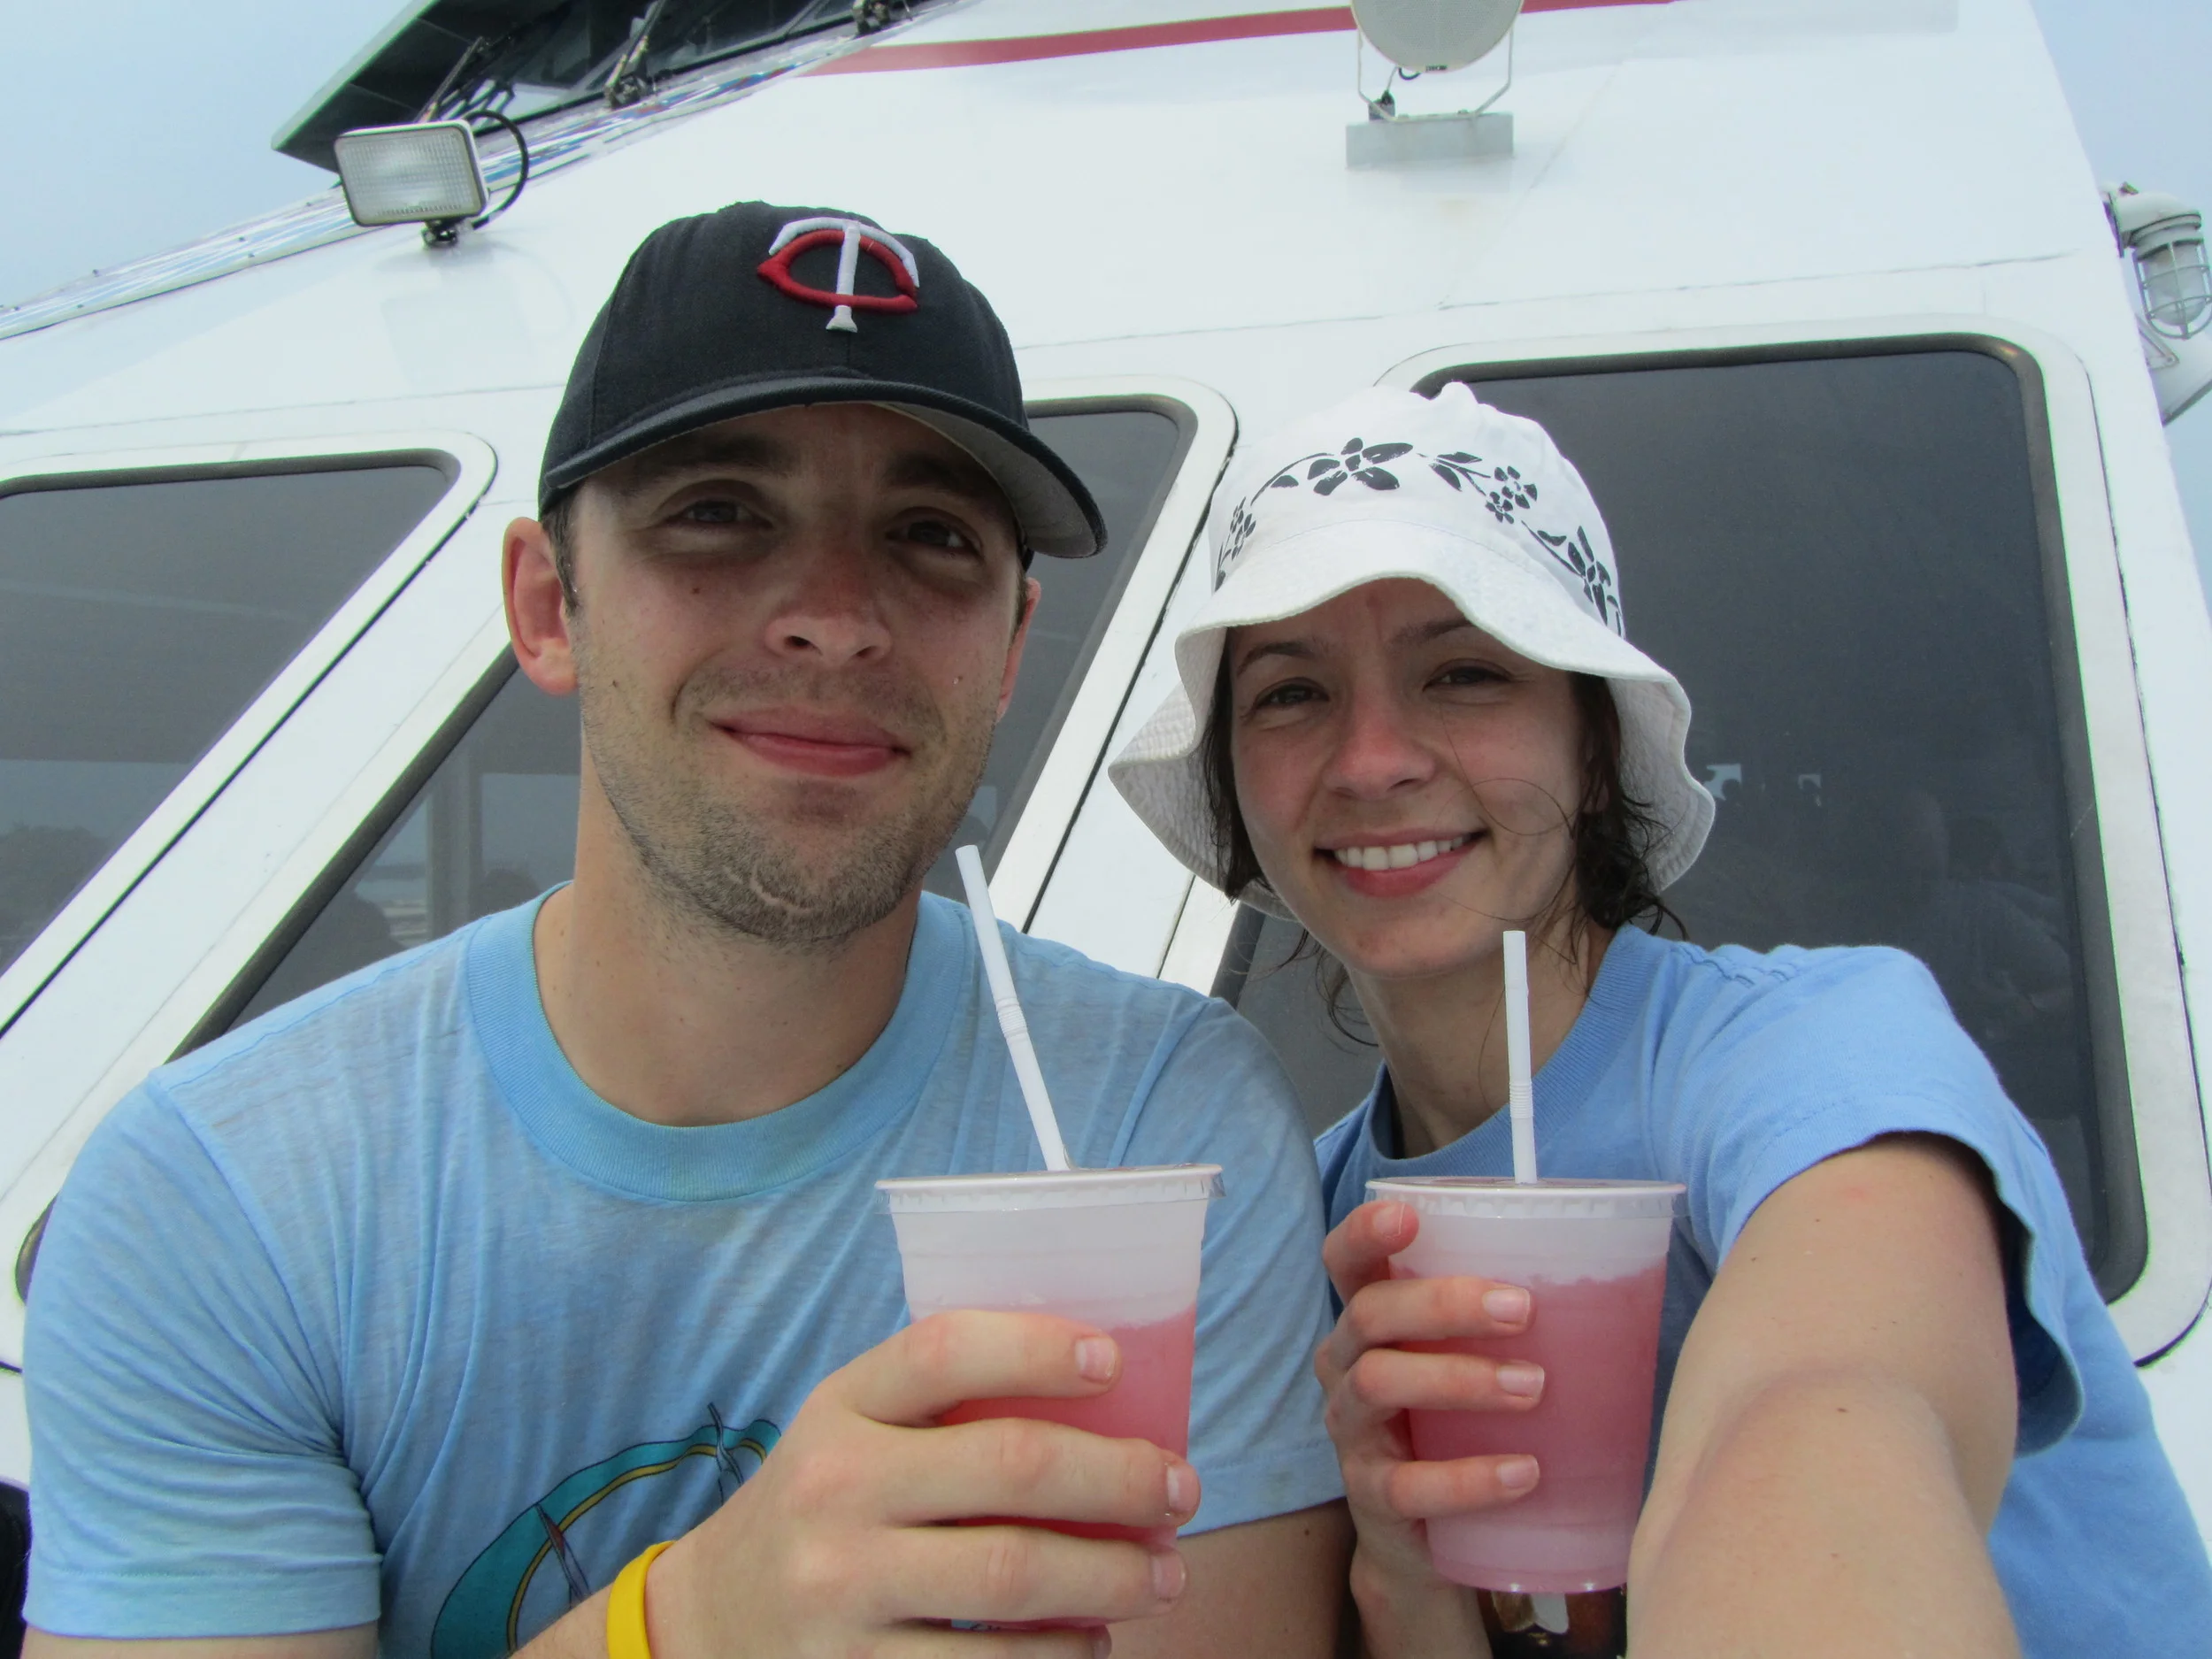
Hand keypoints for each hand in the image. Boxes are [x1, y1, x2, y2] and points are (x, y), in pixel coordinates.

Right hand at [649, 1311, 1199, 1656]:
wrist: (707, 1622)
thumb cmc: (822, 1506)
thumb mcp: (851, 1432)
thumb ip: (943, 1406)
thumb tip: (1107, 1392)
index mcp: (840, 1408)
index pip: (945, 1349)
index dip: (1038, 1347)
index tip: (1111, 1360)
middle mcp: (835, 1491)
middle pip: (1009, 1467)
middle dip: (1120, 1478)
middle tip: (1181, 1491)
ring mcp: (841, 1590)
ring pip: (1014, 1576)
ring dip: (1113, 1577)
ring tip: (1164, 1577)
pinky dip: (1060, 1657)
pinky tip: (1091, 1642)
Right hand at [1316, 1202, 1540, 1650]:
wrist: (1426, 1542)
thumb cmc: (1460, 1427)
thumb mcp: (1468, 1365)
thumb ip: (1506, 1323)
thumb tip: (1620, 1275)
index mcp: (1371, 1321)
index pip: (1346, 1261)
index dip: (1364, 1231)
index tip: (1408, 1216)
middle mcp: (1346, 1365)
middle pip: (1369, 1313)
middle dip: (1442, 1304)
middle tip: (1520, 1310)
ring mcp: (1351, 1432)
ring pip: (1378, 1384)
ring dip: (1459, 1378)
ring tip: (1533, 1387)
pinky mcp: (1371, 1498)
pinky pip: (1407, 1484)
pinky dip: (1468, 1478)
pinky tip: (1523, 1473)